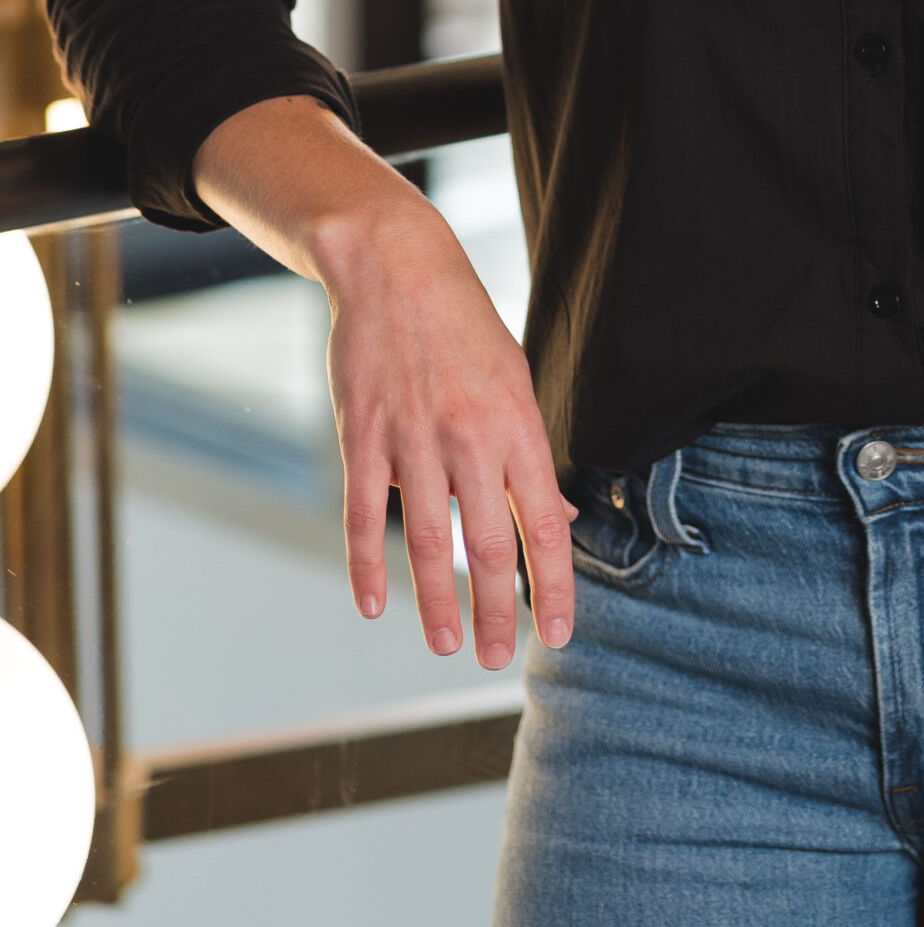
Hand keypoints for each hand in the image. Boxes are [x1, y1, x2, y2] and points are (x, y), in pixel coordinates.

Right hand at [319, 198, 577, 668]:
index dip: (554, 584)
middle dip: (494, 613)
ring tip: (442, 645)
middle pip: (487, 546)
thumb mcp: (515, 380)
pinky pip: (364, 515)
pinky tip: (371, 604)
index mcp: (517, 425)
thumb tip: (558, 521)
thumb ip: (530, 455)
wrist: (396, 266)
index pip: (545, 523)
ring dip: (434, 603)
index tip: (558, 632)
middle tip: (494, 660)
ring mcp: (412, 438)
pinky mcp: (362, 437)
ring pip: (426, 542)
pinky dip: (366, 566)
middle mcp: (470, 437)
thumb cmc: (464, 327)